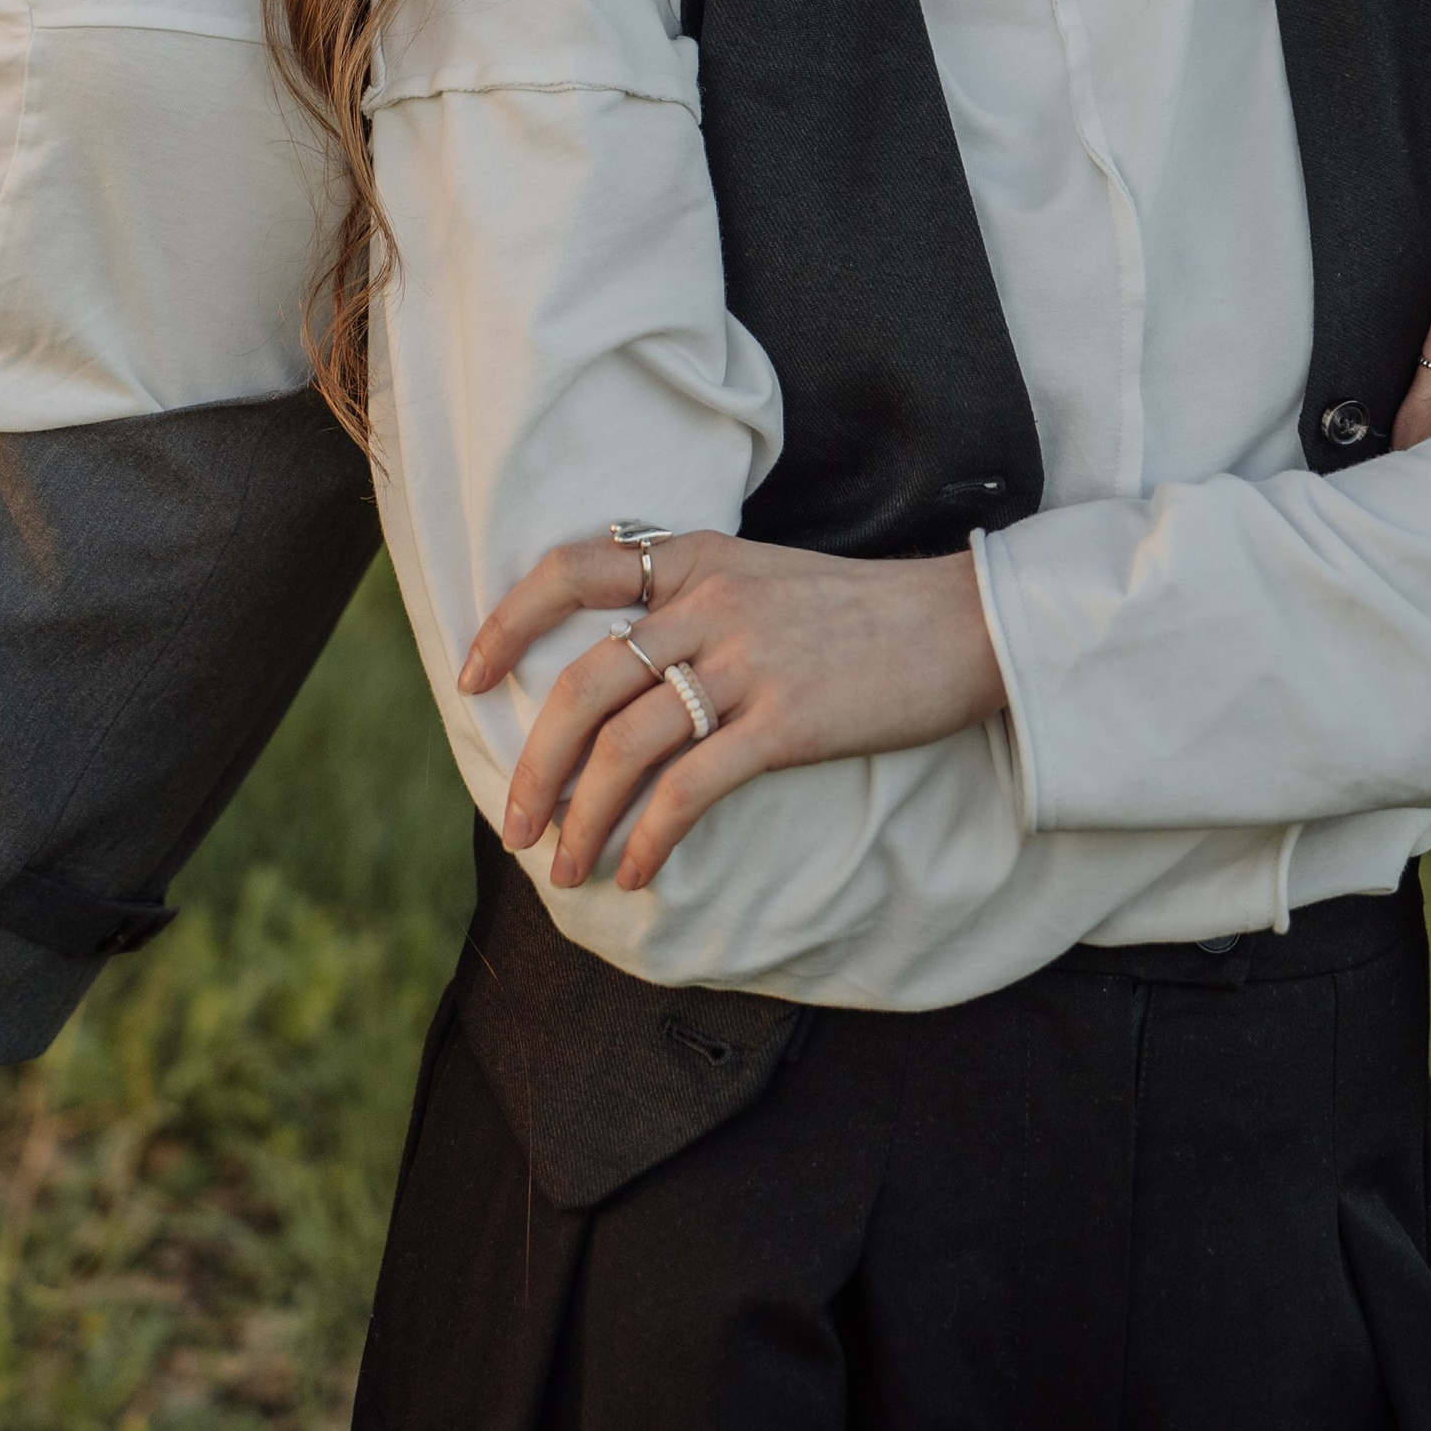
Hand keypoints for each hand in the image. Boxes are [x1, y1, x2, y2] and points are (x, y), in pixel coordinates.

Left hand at [459, 533, 1002, 897]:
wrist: (960, 624)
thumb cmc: (856, 611)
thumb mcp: (759, 577)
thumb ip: (688, 603)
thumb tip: (613, 667)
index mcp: (692, 558)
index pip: (568, 570)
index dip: (507, 625)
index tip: (470, 677)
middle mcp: (706, 601)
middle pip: (582, 683)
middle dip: (534, 763)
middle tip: (516, 824)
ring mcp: (745, 659)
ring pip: (624, 745)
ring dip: (582, 818)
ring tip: (567, 868)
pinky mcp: (785, 720)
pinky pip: (690, 787)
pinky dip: (650, 837)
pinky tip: (637, 872)